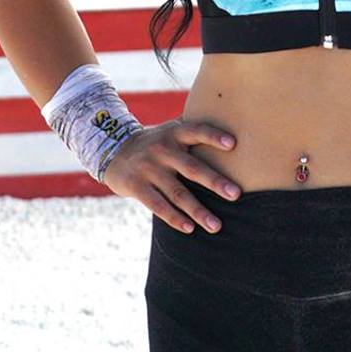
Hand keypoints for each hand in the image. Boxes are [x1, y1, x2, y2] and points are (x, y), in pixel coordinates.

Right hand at [102, 117, 242, 235]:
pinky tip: (190, 228)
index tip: (233, 144)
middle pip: (192, 168)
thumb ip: (195, 129)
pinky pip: (158, 205)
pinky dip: (174, 218)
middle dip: (215, 182)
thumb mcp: (172, 129)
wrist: (114, 151)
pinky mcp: (137, 187)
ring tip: (216, 226)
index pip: (197, 131)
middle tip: (236, 194)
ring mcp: (149, 169)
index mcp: (175, 133)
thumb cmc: (157, 142)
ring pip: (177, 193)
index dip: (214, 136)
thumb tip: (232, 123)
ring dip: (198, 211)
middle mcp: (162, 149)